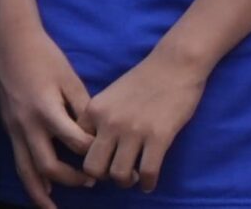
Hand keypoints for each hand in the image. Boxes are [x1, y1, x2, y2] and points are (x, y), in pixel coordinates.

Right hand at [0, 12, 93, 205]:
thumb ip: (83, 109)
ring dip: (41, 192)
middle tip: (91, 182)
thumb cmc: (44, 56)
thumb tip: (98, 135)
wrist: (9, 40)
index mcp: (47, 110)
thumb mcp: (69, 79)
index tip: (107, 157)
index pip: (76, 144)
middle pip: (50, 166)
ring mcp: (14, 127)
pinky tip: (42, 188)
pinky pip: (18, 159)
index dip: (94, 154)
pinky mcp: (8, 126)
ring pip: (26, 170)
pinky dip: (30, 177)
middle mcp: (28, 124)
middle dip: (72, 179)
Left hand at [81, 42, 208, 191]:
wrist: (173, 65)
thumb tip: (95, 147)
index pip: (77, 146)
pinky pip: (147, 173)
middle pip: (92, 167)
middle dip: (103, 177)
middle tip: (116, 173)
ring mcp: (133, 130)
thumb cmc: (143, 81)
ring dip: (126, 182)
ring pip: (119, 175)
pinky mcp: (159, 137)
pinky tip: (149, 182)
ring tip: (133, 177)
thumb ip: (100, 118)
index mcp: (94, 110)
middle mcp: (109, 122)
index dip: (88, 157)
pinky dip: (147, 184)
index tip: (101, 161)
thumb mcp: (110, 96)